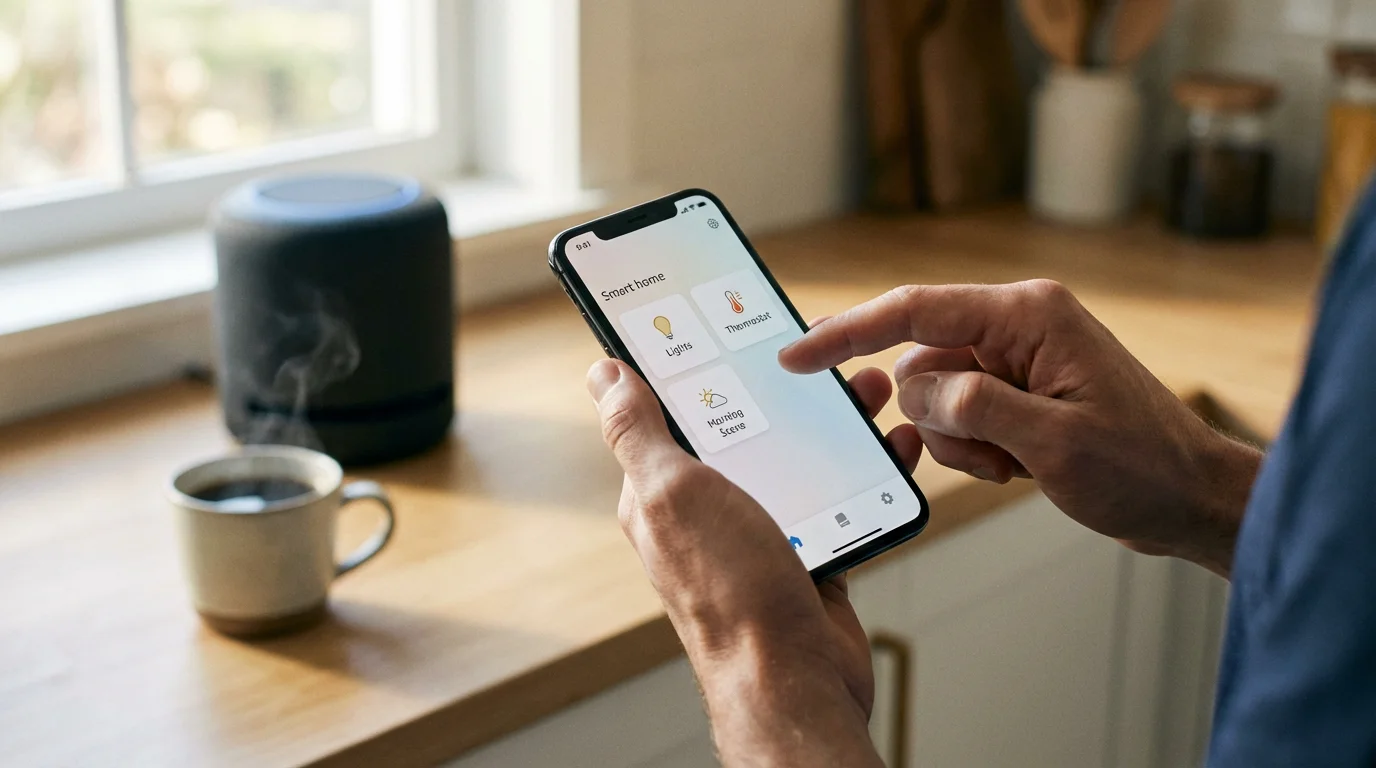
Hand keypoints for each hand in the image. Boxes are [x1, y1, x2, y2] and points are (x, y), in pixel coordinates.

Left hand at [587, 357, 919, 766]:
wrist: (794, 678)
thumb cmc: (729, 592)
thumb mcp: (672, 493)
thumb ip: (638, 432)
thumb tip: (603, 374)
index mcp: (662, 490)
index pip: (669, 409)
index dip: (694, 362)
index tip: (724, 321)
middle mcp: (707, 510)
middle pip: (745, 427)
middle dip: (784, 387)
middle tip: (825, 355)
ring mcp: (758, 533)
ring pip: (797, 457)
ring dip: (833, 422)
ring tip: (871, 392)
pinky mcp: (805, 554)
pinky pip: (836, 497)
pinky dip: (866, 469)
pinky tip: (891, 450)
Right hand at [779, 281, 1261, 576]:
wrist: (1190, 500)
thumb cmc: (1142, 468)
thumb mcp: (1054, 442)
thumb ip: (974, 405)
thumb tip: (912, 388)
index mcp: (1028, 314)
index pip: (913, 310)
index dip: (846, 333)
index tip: (795, 354)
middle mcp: (1019, 324)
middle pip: (921, 360)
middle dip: (934, 417)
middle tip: (990, 454)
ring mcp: (1018, 358)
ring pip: (934, 395)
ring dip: (958, 441)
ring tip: (1014, 464)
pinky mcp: (1018, 390)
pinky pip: (957, 414)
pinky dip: (971, 449)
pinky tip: (1018, 467)